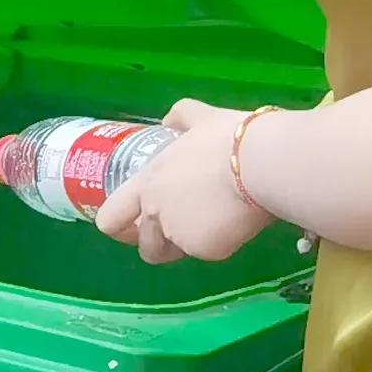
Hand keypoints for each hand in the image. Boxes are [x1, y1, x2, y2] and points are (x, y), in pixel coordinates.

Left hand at [93, 101, 274, 265]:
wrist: (261, 164)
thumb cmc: (229, 137)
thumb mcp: (201, 117)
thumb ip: (181, 117)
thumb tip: (170, 120)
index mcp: (148, 182)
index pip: (110, 218)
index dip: (118, 228)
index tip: (132, 228)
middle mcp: (155, 212)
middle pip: (146, 246)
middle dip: (161, 243)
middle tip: (185, 229)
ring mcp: (178, 234)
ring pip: (176, 253)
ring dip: (188, 245)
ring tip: (213, 223)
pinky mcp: (206, 250)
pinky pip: (210, 253)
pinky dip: (221, 242)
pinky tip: (238, 221)